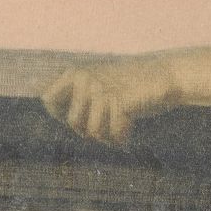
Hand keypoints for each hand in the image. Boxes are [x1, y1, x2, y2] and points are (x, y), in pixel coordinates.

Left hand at [41, 57, 175, 143]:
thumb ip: (75, 95)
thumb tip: (45, 105)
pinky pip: (112, 134)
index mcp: (76, 72)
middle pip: (73, 122)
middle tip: (106, 124)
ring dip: (107, 136)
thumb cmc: (130, 85)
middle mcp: (85, 78)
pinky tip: (128, 131)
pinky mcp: (119, 101)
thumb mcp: (99, 82)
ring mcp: (101, 89)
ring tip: (118, 129)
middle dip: (88, 130)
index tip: (81, 118)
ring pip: (93, 131)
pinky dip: (121, 138)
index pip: (48, 100)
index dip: (60, 115)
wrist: (165, 75)